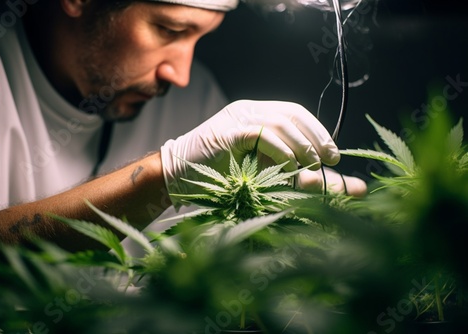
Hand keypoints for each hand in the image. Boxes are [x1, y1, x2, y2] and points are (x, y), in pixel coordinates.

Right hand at [161, 100, 362, 205]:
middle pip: (291, 114)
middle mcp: (247, 110)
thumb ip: (292, 172)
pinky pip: (260, 134)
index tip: (333, 154)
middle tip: (330, 159)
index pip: (294, 113)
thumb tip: (326, 181)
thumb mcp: (261, 172)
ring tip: (312, 165)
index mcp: (255, 114)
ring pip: (279, 122)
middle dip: (316, 136)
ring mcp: (235, 118)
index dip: (318, 130)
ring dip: (301, 144)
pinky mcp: (226, 132)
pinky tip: (290, 166)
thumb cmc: (217, 176)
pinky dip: (280, 150)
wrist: (177, 177)